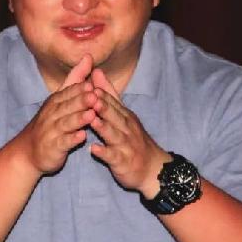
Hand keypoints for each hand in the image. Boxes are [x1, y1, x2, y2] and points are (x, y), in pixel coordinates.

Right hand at [18, 55, 97, 174]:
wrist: (29, 150)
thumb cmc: (50, 122)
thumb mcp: (60, 98)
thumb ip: (75, 78)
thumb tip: (88, 57)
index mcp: (56, 101)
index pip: (69, 92)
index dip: (80, 89)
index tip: (93, 84)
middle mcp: (52, 114)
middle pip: (67, 106)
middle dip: (81, 101)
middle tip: (94, 96)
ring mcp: (51, 131)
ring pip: (66, 123)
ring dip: (78, 119)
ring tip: (91, 114)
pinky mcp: (52, 147)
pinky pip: (62, 142)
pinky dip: (71, 139)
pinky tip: (82, 137)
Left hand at [89, 69, 169, 196]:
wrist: (153, 168)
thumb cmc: (133, 139)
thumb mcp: (124, 115)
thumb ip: (109, 94)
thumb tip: (96, 72)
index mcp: (125, 116)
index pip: (112, 102)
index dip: (101, 93)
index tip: (88, 84)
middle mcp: (126, 128)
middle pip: (114, 115)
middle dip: (103, 106)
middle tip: (91, 97)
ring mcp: (125, 145)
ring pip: (114, 134)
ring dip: (103, 127)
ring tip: (92, 120)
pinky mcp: (123, 162)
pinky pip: (113, 156)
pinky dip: (104, 153)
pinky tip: (94, 149)